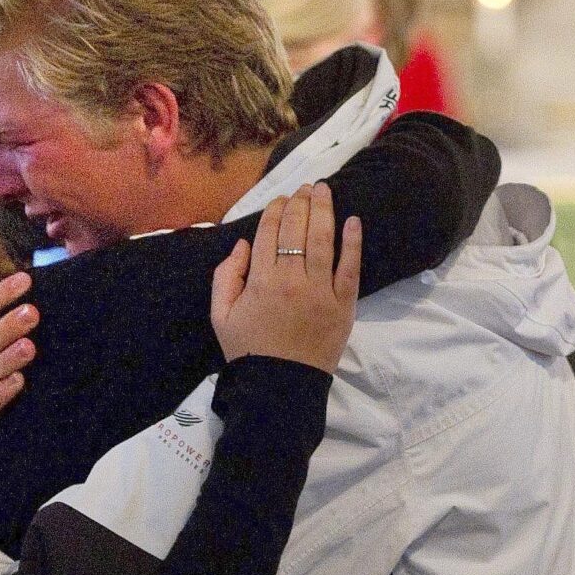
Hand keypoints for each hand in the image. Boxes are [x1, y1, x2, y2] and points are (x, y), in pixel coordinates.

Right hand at [210, 183, 359, 371]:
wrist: (280, 387)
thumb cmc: (249, 350)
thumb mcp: (220, 315)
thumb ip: (225, 276)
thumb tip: (243, 244)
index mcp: (261, 282)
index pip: (269, 234)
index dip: (275, 211)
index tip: (281, 199)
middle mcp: (292, 280)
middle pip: (297, 231)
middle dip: (300, 204)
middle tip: (305, 188)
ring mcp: (321, 292)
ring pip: (323, 241)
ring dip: (324, 211)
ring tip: (324, 191)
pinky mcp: (344, 305)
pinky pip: (350, 268)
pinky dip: (353, 243)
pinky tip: (353, 221)